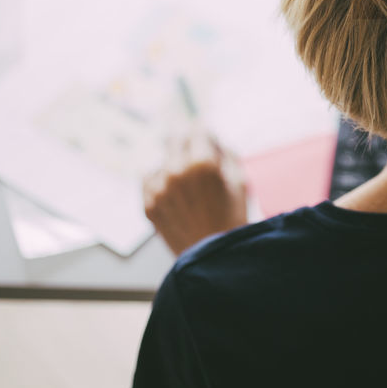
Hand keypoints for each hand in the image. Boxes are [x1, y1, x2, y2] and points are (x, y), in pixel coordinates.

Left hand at [142, 127, 248, 255]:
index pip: (197, 129)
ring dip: (173, 164)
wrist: (213, 258)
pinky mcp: (147, 204)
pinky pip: (149, 180)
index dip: (203, 130)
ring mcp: (157, 189)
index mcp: (201, 163)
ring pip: (162, 161)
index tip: (204, 131)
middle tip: (194, 150)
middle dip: (186, 141)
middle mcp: (175, 171)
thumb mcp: (239, 180)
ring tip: (187, 184)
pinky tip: (176, 195)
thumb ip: (225, 152)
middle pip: (174, 138)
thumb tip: (212, 138)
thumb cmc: (232, 218)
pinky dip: (161, 182)